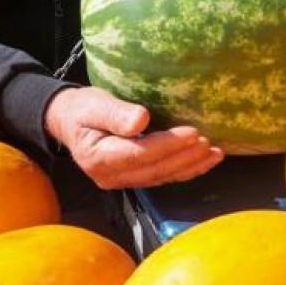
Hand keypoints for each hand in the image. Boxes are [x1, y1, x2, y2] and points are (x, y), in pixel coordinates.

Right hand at [44, 87, 222, 189]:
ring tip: (215, 153)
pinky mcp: (134, 177)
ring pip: (161, 177)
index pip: (139, 154)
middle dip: (184, 158)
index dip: (167, 146)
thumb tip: (140, 120)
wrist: (70, 121)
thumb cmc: (82, 109)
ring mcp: (123, 180)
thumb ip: (116, 114)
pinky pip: (162, 176)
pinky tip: (206, 161)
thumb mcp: (94, 104)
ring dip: (190, 166)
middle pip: (154, 170)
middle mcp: (111, 176)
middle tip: (209, 143)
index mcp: (98, 158)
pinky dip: (186, 170)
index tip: (192, 133)